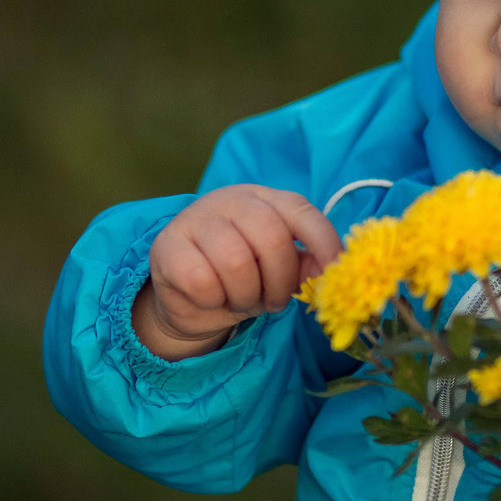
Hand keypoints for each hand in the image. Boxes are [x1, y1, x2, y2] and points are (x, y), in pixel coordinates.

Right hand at [132, 184, 341, 359]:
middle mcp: (231, 199)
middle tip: (273, 301)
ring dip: (245, 295)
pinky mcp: (168, 246)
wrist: (190, 296)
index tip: (332, 277)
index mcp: (266, 199)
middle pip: (272, 239)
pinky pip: (202, 281)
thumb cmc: (243, 276)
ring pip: (236, 262)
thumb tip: (333, 272)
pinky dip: (213, 300)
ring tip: (241, 299)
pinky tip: (211, 297)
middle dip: (279, 282)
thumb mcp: (279, 269)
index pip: (302, 213)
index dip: (323, 245)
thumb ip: (307, 265)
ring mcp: (196, 218)